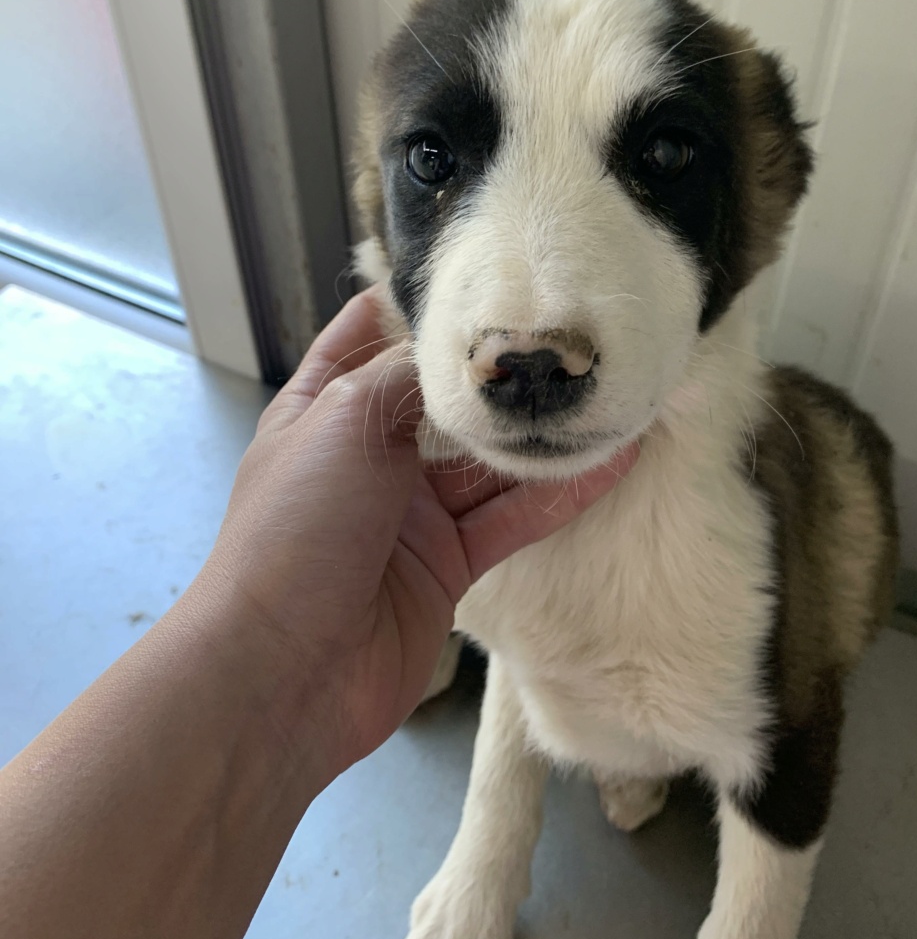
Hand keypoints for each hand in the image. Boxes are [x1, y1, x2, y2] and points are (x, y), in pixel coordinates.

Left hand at [197, 289, 636, 781]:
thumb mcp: (341, 421)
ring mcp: (411, 512)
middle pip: (444, 397)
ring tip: (610, 390)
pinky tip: (612, 462)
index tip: (486, 267)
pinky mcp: (449, 564)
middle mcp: (369, 454)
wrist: (283, 671)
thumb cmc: (296, 528)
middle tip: (571, 327)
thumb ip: (404, 376)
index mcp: (323, 407)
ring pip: (488, 461)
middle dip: (497, 368)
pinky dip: (559, 494)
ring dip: (541, 432)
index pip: (371, 334)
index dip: (420, 301)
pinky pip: (512, 519)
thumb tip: (461, 346)